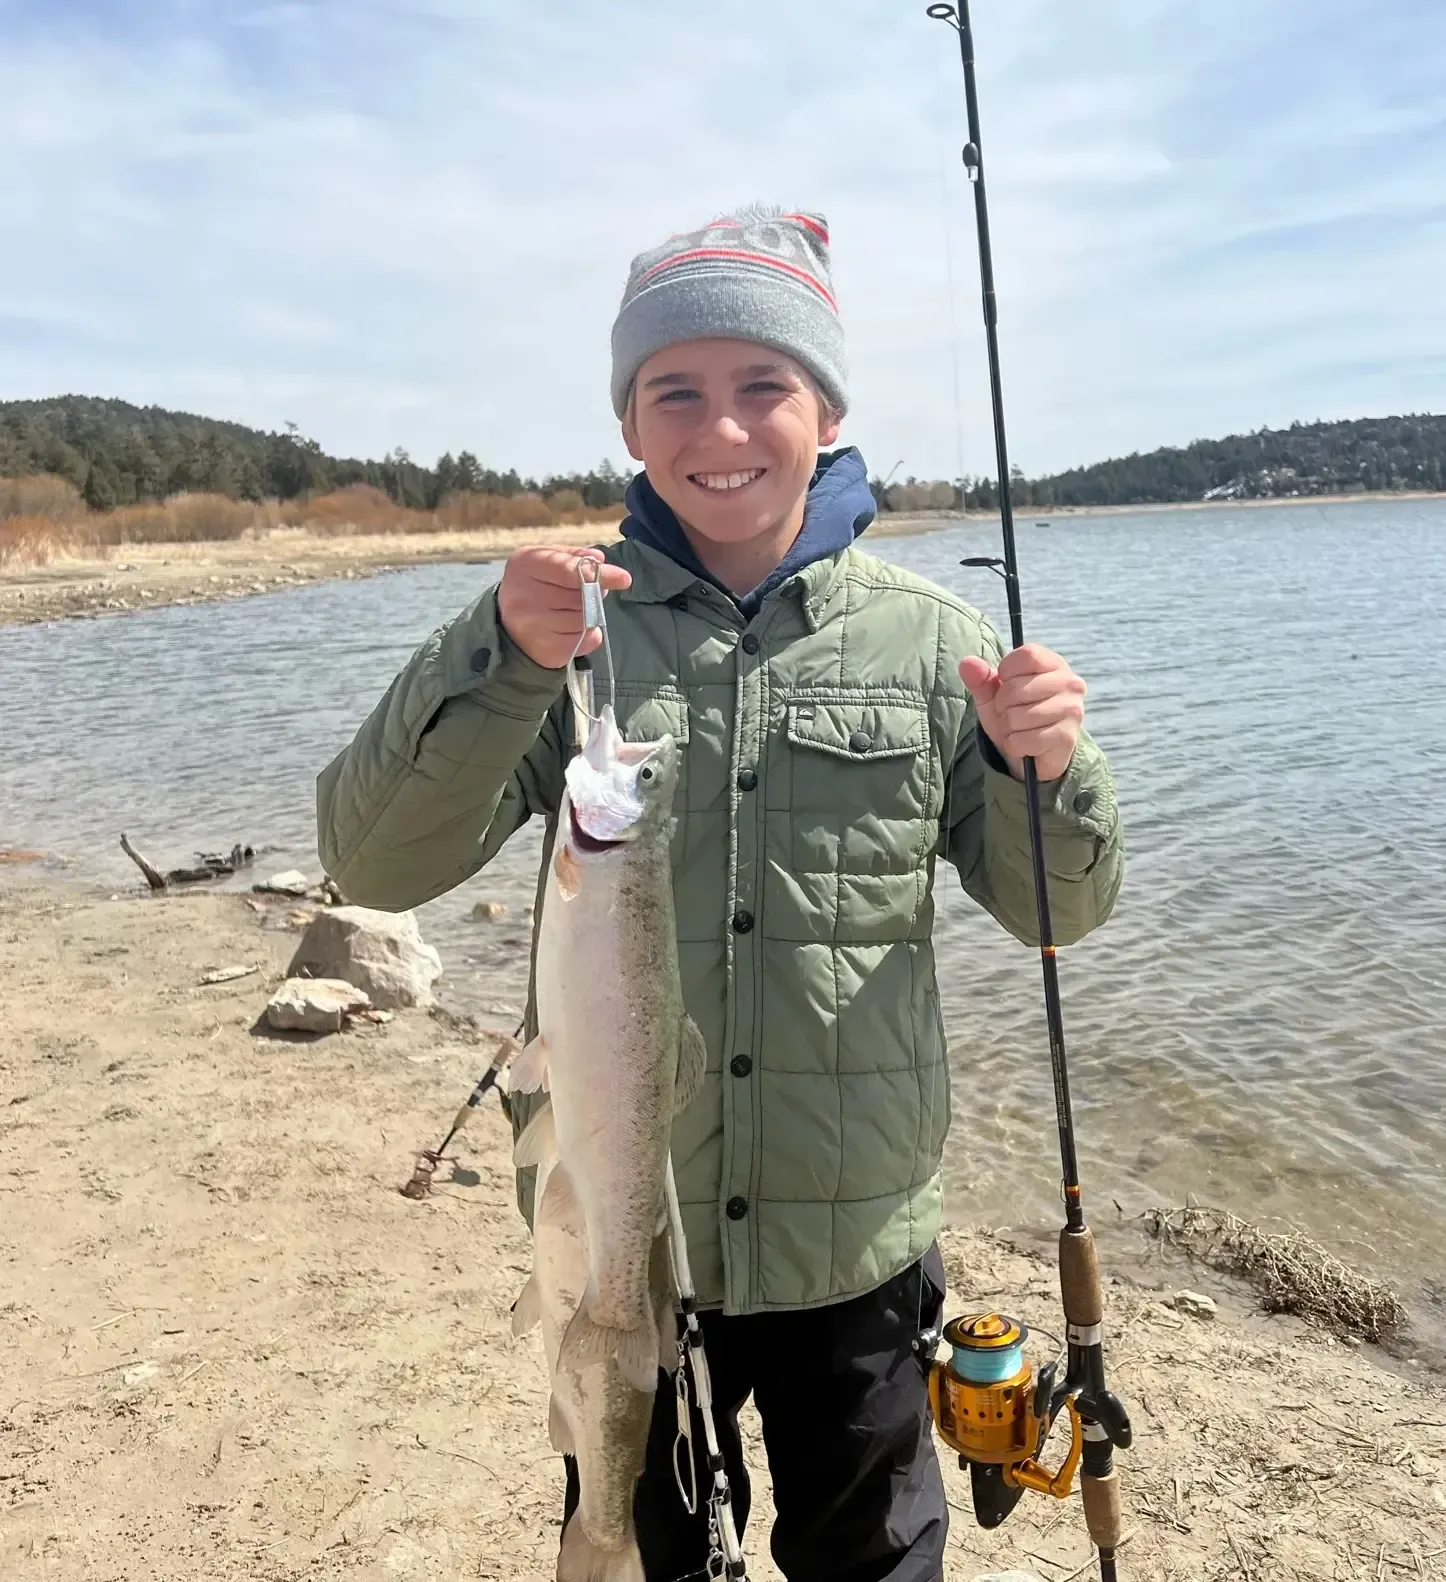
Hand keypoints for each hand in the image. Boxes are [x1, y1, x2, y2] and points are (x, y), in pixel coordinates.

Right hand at [497, 546, 631, 670]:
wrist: (509, 623)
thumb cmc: (535, 583)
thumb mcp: (548, 558)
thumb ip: (574, 556)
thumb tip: (599, 560)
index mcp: (525, 564)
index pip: (567, 571)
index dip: (599, 575)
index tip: (624, 579)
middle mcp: (523, 597)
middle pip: (580, 597)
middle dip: (593, 594)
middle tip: (587, 592)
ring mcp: (532, 628)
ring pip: (585, 620)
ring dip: (589, 614)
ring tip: (574, 609)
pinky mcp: (544, 652)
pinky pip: (585, 640)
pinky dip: (588, 634)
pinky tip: (571, 628)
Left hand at [959, 642, 1085, 782]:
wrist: (1033, 754)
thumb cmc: (1015, 714)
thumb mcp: (993, 694)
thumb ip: (980, 678)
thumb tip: (967, 663)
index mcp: (1054, 664)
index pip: (1027, 655)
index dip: (1006, 671)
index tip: (1006, 683)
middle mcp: (1070, 683)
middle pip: (1016, 688)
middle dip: (1002, 706)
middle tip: (1011, 713)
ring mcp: (1072, 710)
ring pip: (1017, 717)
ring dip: (1008, 728)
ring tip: (1018, 729)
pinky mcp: (1067, 736)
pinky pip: (1024, 740)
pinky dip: (1015, 745)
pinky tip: (1025, 745)